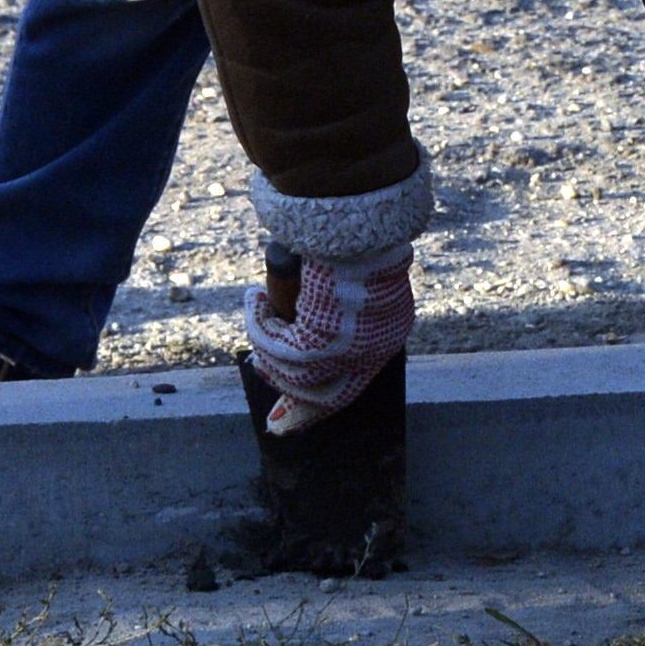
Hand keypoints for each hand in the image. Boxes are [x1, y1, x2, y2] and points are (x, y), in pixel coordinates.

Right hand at [244, 249, 415, 434]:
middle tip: (273, 422)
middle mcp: (373, 350)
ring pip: (292, 370)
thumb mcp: (352, 269)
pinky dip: (260, 323)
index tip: (291, 422)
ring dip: (267, 344)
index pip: (354, 383)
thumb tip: (302, 306)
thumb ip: (336, 296)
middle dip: (295, 407)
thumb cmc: (355, 233)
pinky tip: (256, 299)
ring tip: (260, 308)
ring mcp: (348, 353)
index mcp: (388, 333)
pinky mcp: (320, 347)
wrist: (357, 223)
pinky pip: (276, 346)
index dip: (319, 406)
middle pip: (325, 396)